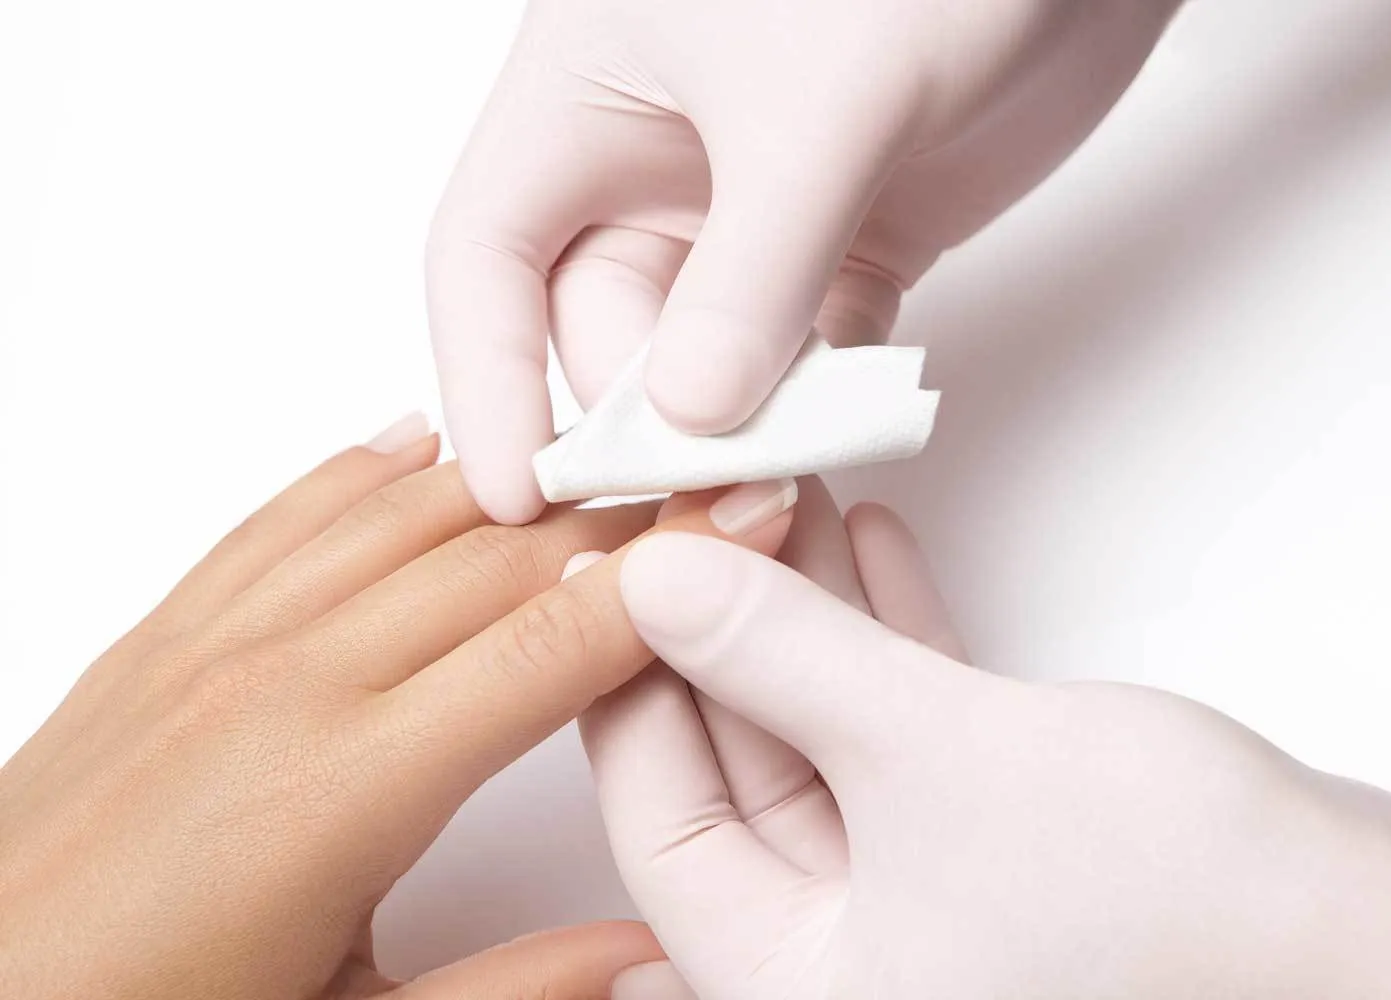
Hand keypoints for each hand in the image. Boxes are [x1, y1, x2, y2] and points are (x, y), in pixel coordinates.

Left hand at [0, 415, 796, 999]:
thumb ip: (517, 990)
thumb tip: (644, 954)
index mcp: (348, 787)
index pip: (556, 641)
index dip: (670, 573)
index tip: (747, 519)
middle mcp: (287, 684)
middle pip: (501, 555)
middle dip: (622, 512)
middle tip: (708, 477)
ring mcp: (217, 644)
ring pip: (402, 511)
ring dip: (515, 477)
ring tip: (602, 452)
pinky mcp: (164, 634)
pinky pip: (287, 514)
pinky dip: (369, 469)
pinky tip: (420, 445)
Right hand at [426, 0, 1184, 521]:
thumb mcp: (816, 107)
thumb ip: (752, 269)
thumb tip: (688, 416)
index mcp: (592, 93)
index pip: (487, 254)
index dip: (485, 377)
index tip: (513, 492)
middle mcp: (660, 158)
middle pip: (606, 325)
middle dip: (643, 418)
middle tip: (701, 497)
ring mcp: (759, 207)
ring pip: (711, 355)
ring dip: (740, 427)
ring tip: (783, 485)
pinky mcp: (855, 238)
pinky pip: (813, 350)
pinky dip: (824, 403)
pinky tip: (845, 439)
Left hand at [582, 512, 1390, 998]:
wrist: (1376, 944)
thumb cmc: (1176, 911)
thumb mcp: (935, 756)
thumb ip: (783, 661)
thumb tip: (656, 575)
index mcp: (796, 979)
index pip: (659, 816)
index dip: (629, 677)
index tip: (616, 559)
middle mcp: (849, 952)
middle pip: (738, 763)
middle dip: (722, 624)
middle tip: (695, 501)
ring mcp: (927, 894)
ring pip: (824, 732)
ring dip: (804, 615)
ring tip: (777, 489)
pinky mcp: (998, 840)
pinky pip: (905, 729)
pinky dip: (887, 639)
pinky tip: (866, 542)